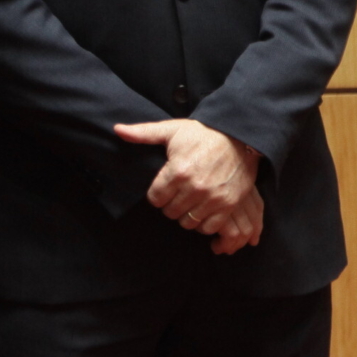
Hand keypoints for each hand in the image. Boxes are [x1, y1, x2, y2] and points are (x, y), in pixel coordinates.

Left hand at [116, 119, 264, 254]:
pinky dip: (203, 222)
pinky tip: (202, 210)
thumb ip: (143, 133)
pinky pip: (209, 227)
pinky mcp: (228, 204)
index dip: (156, 195)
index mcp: (177, 171)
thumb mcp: (171, 130)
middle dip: (170, 205)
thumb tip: (117, 130)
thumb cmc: (202, 133)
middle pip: (170, 212)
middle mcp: (195, 187)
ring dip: (186, 215)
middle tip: (176, 195)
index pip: (155, 199)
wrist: (239, 137)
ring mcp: (213, 198)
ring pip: (188, 222)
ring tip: (188, 202)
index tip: (162, 189)